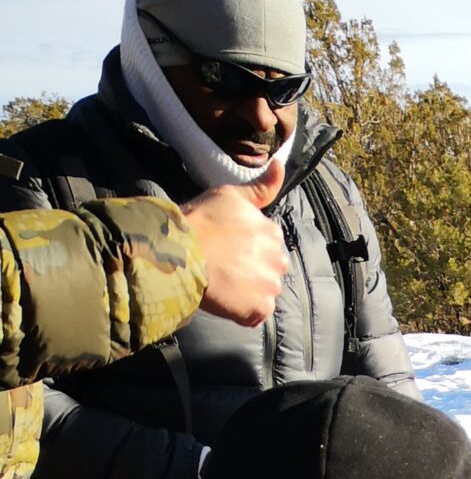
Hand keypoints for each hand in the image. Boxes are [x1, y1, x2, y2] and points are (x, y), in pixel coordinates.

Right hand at [184, 165, 287, 325]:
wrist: (181, 251)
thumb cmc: (201, 220)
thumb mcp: (230, 195)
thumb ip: (261, 187)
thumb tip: (281, 165)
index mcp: (273, 233)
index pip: (269, 243)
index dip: (248, 246)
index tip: (228, 245)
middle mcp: (278, 260)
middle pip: (271, 269)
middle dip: (254, 269)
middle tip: (225, 265)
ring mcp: (270, 287)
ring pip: (264, 291)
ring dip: (248, 290)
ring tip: (223, 281)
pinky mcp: (259, 309)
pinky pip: (255, 313)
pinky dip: (243, 310)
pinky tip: (225, 298)